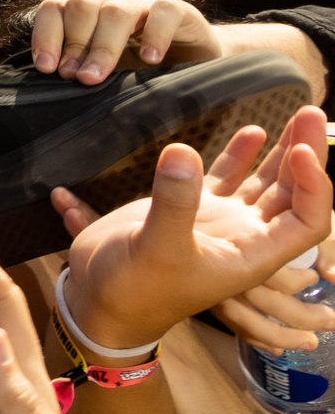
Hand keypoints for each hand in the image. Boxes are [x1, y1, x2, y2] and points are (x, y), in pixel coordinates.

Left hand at [28, 0, 223, 82]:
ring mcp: (143, 2)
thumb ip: (79, 68)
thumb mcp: (103, 67)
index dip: (46, 36)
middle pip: (81, 7)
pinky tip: (150, 60)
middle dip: (74, 44)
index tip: (47, 68)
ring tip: (96, 77)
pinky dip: (154, 35)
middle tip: (76, 77)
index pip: (54, 8)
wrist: (193, 58)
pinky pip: (163, 12)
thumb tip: (54, 82)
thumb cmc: (137, 64)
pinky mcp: (178, 9)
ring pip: (115, 11)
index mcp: (84, 7)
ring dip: (103, 46)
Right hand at [59, 105, 331, 351]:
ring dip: (282, 152)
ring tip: (299, 115)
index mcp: (252, 255)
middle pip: (292, 195)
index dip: (314, 185)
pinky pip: (227, 178)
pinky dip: (241, 155)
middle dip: (305, 154)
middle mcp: (245, 238)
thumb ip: (173, 203)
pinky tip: (253, 132)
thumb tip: (183, 151)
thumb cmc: (136, 289)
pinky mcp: (189, 209)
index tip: (302, 150)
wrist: (99, 300)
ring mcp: (219, 222)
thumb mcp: (156, 249)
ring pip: (264, 183)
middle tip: (310, 113)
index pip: (307, 221)